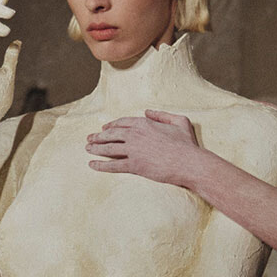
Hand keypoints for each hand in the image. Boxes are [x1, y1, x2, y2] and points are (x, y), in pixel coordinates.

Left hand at [85, 109, 202, 185]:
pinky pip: (113, 165)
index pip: (122, 123)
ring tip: (87, 149)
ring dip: (96, 148)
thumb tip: (147, 111)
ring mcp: (133, 150)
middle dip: (98, 136)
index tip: (104, 128)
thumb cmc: (187, 144)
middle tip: (89, 138)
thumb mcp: (179, 121)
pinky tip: (92, 165)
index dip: (111, 125)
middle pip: (111, 134)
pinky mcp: (134, 166)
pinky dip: (100, 165)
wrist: (189, 163)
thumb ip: (162, 114)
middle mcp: (135, 135)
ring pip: (109, 148)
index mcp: (145, 123)